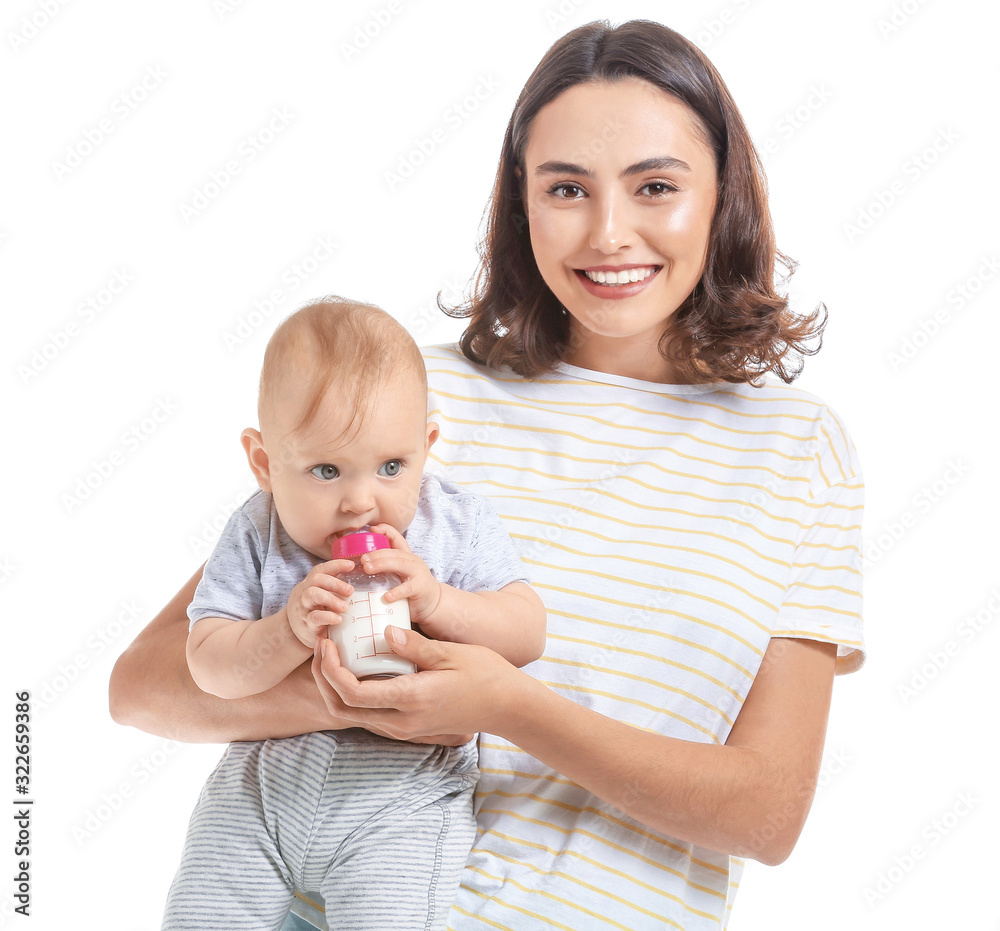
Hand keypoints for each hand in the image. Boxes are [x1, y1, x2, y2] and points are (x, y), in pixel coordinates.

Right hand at [285, 559, 354, 647]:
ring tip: (345, 607)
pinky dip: (327, 618)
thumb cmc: (314, 610)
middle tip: (351, 591)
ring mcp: (303, 608)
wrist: (291, 632)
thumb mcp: (321, 596)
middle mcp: (304, 592)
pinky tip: (339, 620)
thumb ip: (334, 588)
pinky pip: (314, 618)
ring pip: (312, 595)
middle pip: (316, 580)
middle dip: (335, 583)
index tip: (351, 565)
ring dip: (330, 599)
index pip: (321, 569)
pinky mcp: (305, 624)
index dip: (336, 565)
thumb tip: (361, 577)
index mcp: (310, 584)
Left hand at [310, 624, 519, 742]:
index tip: (326, 642)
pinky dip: (352, 693)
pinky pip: (368, 714)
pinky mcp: (408, 727)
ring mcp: (404, 728)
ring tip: (331, 653)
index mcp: (410, 699)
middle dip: (322, 677)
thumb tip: (384, 633)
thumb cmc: (485, 674)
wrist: (507, 706)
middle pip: (342, 708)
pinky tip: (355, 668)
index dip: (330, 668)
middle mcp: (402, 721)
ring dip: (333, 686)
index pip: (352, 692)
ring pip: (351, 714)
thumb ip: (415, 646)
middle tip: (320, 645)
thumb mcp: (451, 653)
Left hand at [362, 524, 443, 625]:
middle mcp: (412, 561)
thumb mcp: (399, 574)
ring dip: (382, 565)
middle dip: (376, 553)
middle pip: (394, 552)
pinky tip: (386, 596)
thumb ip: (385, 569)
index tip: (372, 529)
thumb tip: (360, 566)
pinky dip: (396, 592)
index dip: (386, 530)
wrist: (434, 603)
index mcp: (406, 556)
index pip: (397, 538)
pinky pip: (407, 588)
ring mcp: (418, 573)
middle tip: (362, 559)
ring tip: (368, 569)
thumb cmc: (411, 588)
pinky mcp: (420, 588)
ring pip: (399, 564)